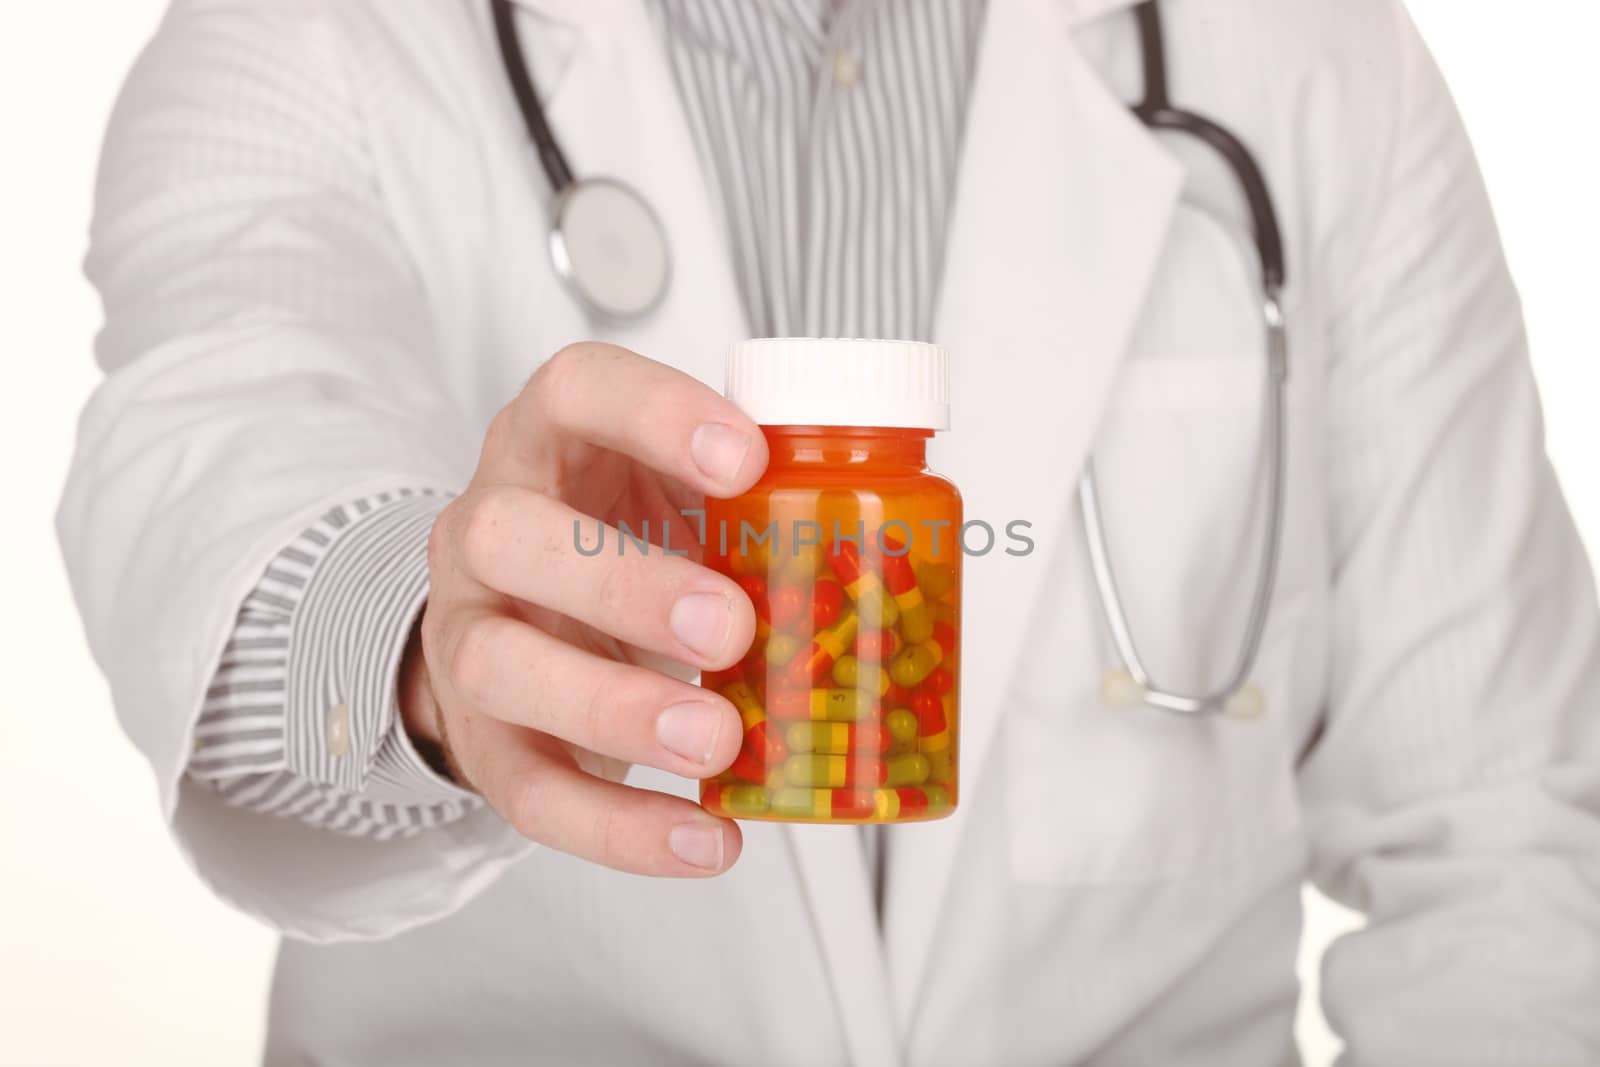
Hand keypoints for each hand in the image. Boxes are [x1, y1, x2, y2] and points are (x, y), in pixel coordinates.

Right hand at [401, 343, 766, 875]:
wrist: (524, 621)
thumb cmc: (625, 538)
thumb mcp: (673, 490)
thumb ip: (752, 492)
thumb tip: (899, 530)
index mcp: (550, 443)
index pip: (573, 390)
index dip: (653, 415)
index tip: (746, 457)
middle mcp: (488, 529)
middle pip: (511, 535)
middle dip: (624, 585)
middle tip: (732, 626)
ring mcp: (469, 634)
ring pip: (500, 666)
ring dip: (614, 708)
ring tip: (717, 740)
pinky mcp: (481, 738)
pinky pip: (528, 790)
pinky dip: (619, 827)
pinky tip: (705, 841)